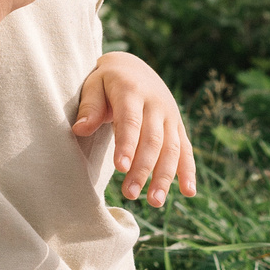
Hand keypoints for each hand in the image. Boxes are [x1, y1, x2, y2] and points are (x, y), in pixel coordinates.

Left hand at [74, 53, 197, 205]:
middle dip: (143, 168)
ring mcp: (170, 115)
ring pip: (171, 148)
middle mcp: (156, 104)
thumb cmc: (107, 81)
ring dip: (164, 176)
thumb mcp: (94, 85)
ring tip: (154, 202)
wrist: (134, 68)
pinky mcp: (178, 126)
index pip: (131, 121)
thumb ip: (89, 107)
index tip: (121, 168)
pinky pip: (186, 150)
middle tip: (130, 194)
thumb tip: (80, 129)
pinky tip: (189, 192)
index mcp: (132, 90)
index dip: (127, 144)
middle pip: (152, 140)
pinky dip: (188, 171)